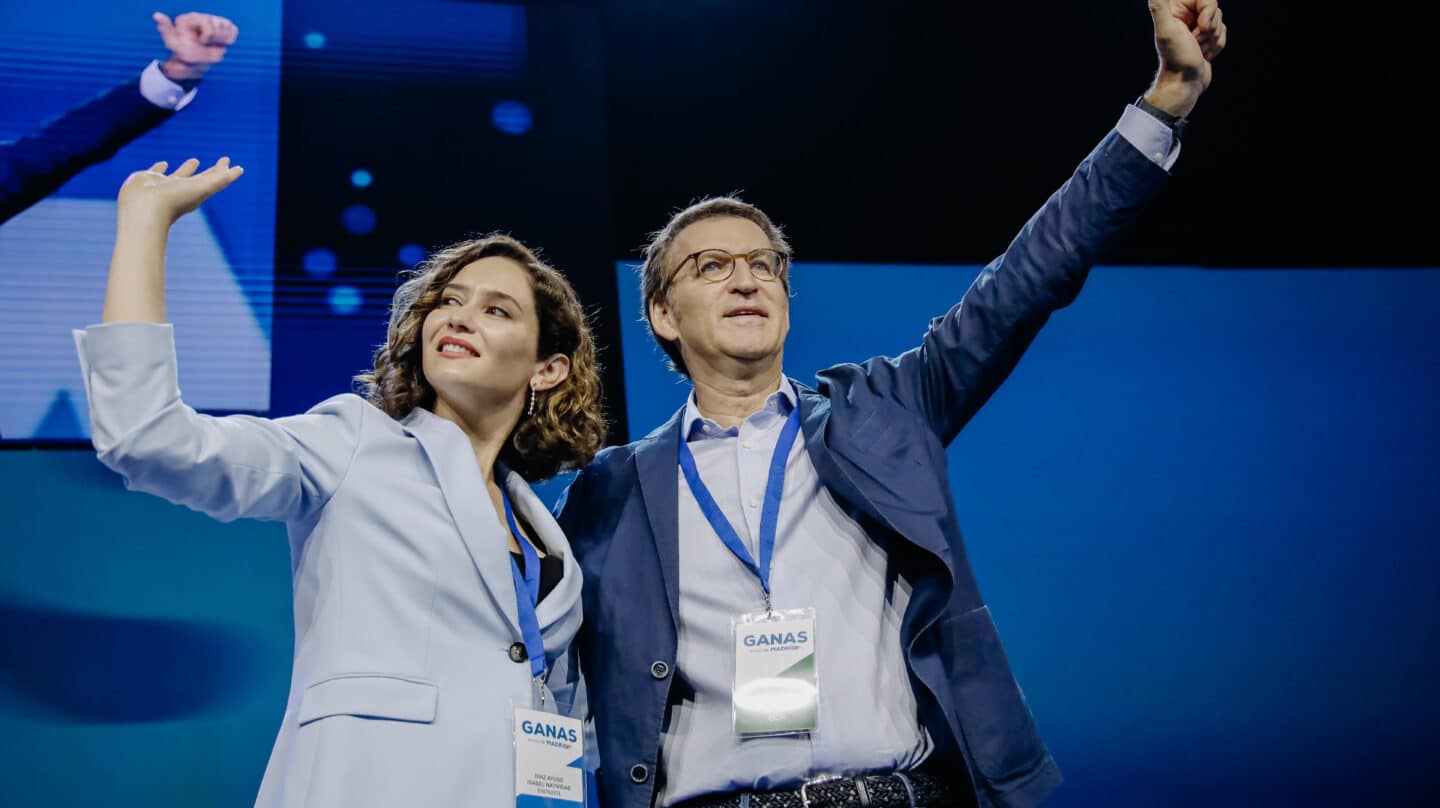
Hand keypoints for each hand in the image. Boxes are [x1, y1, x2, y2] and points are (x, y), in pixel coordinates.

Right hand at [117, 157, 243, 227]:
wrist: (143, 209)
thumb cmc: (174, 200)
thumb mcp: (202, 188)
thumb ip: (220, 178)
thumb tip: (238, 169)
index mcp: (197, 192)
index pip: (216, 181)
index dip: (226, 173)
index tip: (236, 166)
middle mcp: (182, 190)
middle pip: (201, 179)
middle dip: (212, 172)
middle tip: (222, 163)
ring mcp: (165, 185)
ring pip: (180, 175)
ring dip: (188, 168)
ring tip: (195, 160)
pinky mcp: (148, 179)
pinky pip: (156, 171)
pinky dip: (160, 167)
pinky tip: (163, 163)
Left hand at [155, 12, 238, 81]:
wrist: (196, 61)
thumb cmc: (184, 52)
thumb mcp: (172, 43)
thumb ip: (166, 29)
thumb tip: (156, 15)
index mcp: (190, 18)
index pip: (208, 23)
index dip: (208, 36)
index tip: (201, 42)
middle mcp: (203, 16)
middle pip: (218, 26)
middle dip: (214, 40)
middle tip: (206, 44)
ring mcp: (215, 21)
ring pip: (227, 27)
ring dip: (221, 40)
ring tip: (212, 44)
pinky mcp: (225, 26)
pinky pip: (234, 30)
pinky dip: (229, 40)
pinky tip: (220, 43)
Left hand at [1145, 0, 1227, 116]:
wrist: (1185, 83)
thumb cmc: (1176, 59)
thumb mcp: (1166, 30)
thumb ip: (1158, 7)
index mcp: (1175, 9)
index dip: (1208, 10)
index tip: (1200, 26)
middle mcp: (1185, 15)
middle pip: (1213, 8)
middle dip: (1209, 27)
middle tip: (1196, 41)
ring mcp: (1196, 26)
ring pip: (1219, 20)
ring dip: (1212, 38)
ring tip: (1198, 49)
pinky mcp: (1206, 36)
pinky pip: (1222, 32)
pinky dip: (1216, 45)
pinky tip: (1204, 54)